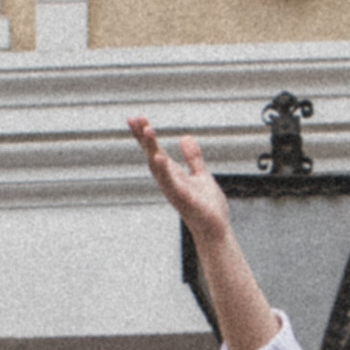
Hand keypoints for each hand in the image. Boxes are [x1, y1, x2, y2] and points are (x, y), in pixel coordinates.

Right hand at [126, 113, 233, 250]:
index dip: (144, 136)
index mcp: (173, 174)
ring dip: (152, 149)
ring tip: (147, 130)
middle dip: (143, 138)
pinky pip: (172, 183)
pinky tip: (160, 158)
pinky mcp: (184, 199)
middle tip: (135, 119)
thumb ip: (193, 158)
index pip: (155, 150)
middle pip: (152, 155)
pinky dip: (164, 171)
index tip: (134, 118)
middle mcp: (169, 181)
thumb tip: (185, 137)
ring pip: (159, 167)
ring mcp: (174, 190)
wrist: (215, 231)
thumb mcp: (201, 175)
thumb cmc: (207, 207)